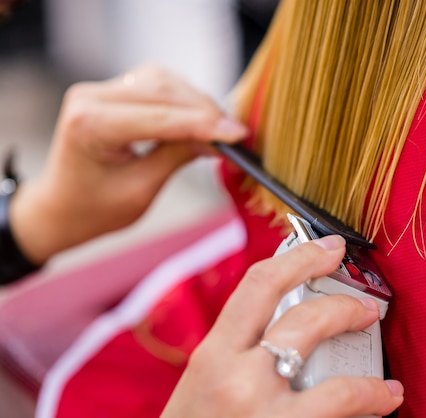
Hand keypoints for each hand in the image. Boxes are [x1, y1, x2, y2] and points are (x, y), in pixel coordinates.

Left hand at [9, 64, 248, 263]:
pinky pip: (157, 83)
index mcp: (90, 124)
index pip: (160, 117)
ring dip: (196, 103)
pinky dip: (183, 100)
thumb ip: (178, 157)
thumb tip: (218, 140)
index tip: (239, 135)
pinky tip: (198, 120)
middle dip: (205, 112)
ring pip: (164, 81)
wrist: (62, 208)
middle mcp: (91, 97)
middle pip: (163, 90)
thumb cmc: (94, 209)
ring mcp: (101, 89)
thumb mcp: (141, 190)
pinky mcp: (114, 90)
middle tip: (235, 136)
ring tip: (219, 131)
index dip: (205, 125)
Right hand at [161, 235, 403, 417]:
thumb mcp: (204, 380)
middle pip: (307, 323)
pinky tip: (379, 408)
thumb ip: (238, 349)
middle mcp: (238, 382)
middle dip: (345, 308)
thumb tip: (286, 321)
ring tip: (385, 382)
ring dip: (369, 379)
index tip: (329, 248)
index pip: (261, 285)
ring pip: (338, 389)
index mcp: (214, 356)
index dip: (302, 258)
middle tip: (365, 307)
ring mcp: (267, 417)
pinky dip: (366, 411)